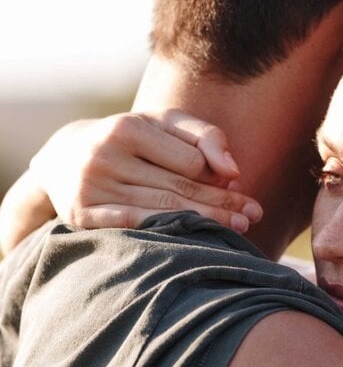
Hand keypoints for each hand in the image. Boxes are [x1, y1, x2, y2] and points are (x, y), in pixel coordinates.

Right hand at [28, 110, 261, 232]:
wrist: (65, 156)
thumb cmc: (132, 137)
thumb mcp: (165, 123)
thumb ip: (205, 135)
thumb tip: (233, 170)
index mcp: (127, 128)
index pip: (190, 162)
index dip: (217, 176)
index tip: (239, 186)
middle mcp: (105, 157)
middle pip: (178, 190)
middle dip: (221, 205)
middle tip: (253, 215)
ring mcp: (90, 189)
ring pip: (160, 212)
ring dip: (204, 225)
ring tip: (239, 228)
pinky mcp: (81, 216)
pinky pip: (133, 230)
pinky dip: (165, 236)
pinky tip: (194, 243)